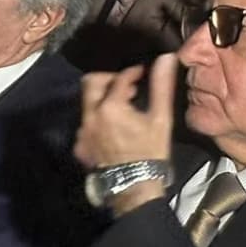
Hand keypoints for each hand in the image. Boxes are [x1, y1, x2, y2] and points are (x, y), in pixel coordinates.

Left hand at [73, 55, 177, 178]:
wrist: (135, 188)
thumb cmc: (151, 153)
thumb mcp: (160, 119)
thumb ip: (161, 87)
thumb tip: (166, 58)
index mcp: (110, 107)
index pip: (119, 78)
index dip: (133, 72)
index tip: (142, 73)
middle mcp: (90, 116)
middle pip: (91, 82)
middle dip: (109, 79)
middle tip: (127, 87)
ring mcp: (82, 132)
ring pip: (87, 103)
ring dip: (102, 99)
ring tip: (123, 107)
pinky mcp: (80, 145)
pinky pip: (85, 123)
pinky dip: (98, 119)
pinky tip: (112, 127)